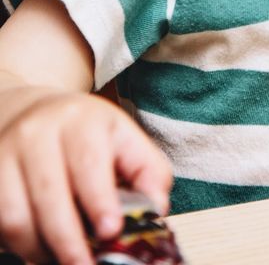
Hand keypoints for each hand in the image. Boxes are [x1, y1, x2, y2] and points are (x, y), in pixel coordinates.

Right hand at [0, 91, 172, 264]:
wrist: (36, 115)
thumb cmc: (88, 136)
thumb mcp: (124, 140)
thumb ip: (147, 172)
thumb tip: (156, 207)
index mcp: (83, 120)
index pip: (89, 162)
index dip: (99, 200)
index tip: (111, 231)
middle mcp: (40, 132)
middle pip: (50, 195)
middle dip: (69, 241)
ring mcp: (9, 154)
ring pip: (18, 216)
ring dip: (41, 250)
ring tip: (64, 261)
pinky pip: (0, 222)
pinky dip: (19, 246)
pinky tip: (40, 251)